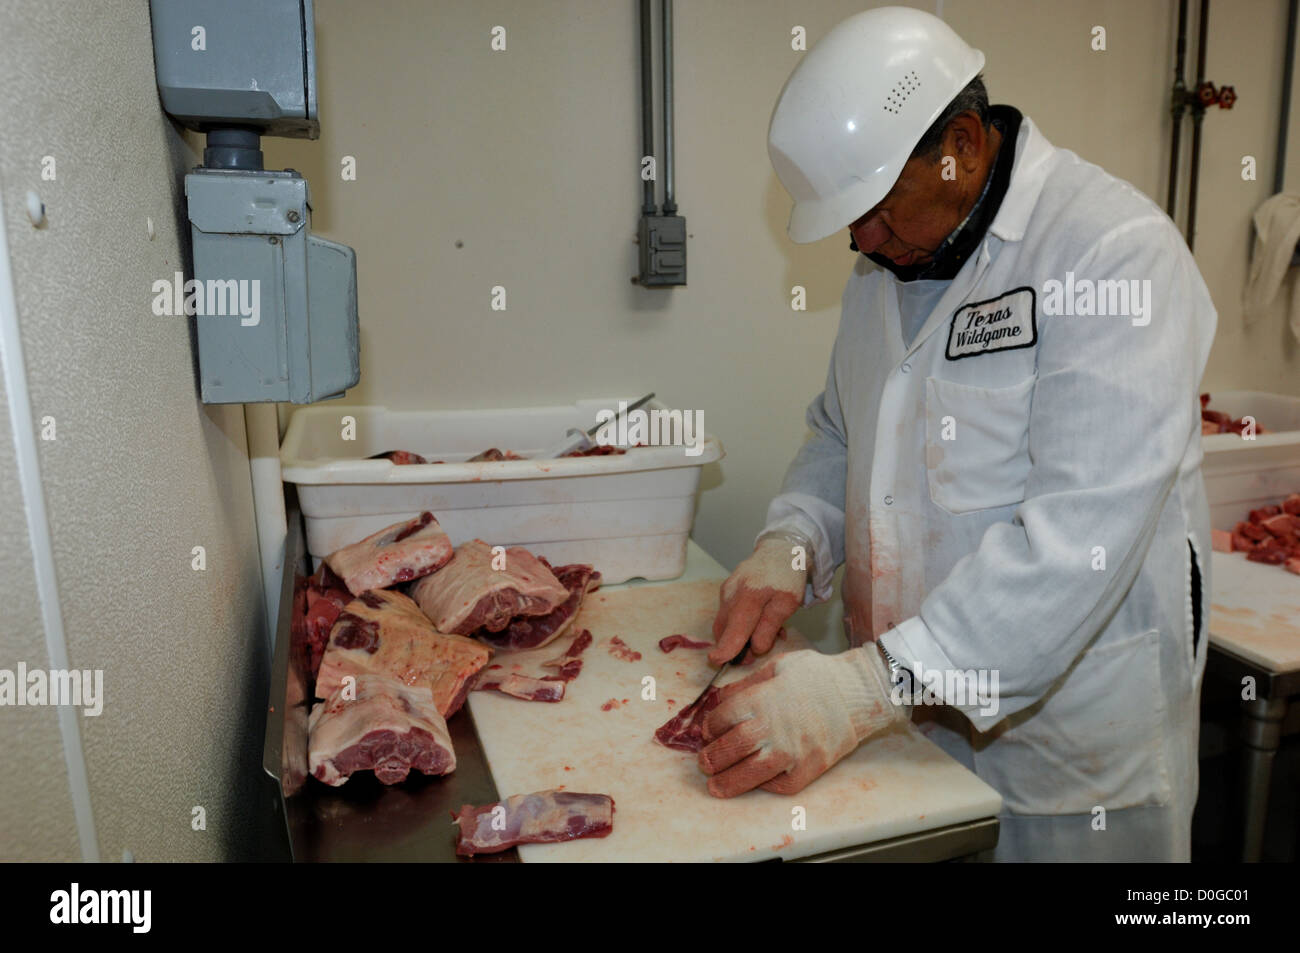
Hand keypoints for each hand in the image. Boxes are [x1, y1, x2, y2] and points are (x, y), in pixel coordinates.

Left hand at [698, 647, 906, 796]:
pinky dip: (766, 786)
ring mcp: (793, 750)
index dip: (710, 727)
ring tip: (715, 787)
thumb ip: (747, 684)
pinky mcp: (810, 767)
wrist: (859, 691)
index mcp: (762, 698)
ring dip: (729, 782)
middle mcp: (773, 726)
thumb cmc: (818, 675)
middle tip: (704, 763)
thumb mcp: (777, 666)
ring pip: (751, 773)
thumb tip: (720, 698)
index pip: (723, 718)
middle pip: (732, 747)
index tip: (707, 732)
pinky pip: (782, 784)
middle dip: (712, 758)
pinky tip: (756, 782)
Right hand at [709, 536, 806, 665]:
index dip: (726, 648)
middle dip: (733, 646)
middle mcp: (732, 593)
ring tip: (761, 633)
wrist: (780, 549)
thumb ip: (770, 627)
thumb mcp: (788, 603)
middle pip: (724, 628)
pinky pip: (728, 614)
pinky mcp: (725, 590)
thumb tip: (755, 648)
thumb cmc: (788, 577)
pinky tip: (756, 620)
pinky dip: (739, 623)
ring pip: (725, 622)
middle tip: (752, 655)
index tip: (717, 661)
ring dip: (738, 635)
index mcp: (749, 596)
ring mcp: (726, 591)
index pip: (735, 628)